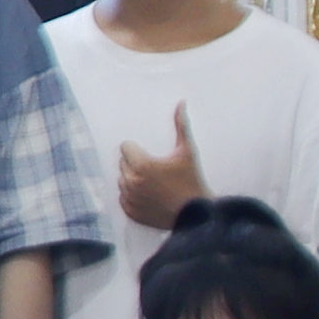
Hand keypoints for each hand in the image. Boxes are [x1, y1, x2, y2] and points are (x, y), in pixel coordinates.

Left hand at [110, 105, 205, 228]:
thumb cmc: (192, 181)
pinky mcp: (130, 212)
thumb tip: (181, 103)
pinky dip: (132, 195)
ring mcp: (129, 199)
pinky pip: (123, 198)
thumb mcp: (187, 151)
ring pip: (122, 180)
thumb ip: (181, 126)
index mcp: (142, 165)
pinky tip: (149, 196)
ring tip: (153, 183)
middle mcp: (131, 182)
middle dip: (136, 164)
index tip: (151, 156)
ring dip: (133, 179)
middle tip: (156, 170)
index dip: (138, 150)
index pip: (125, 147)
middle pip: (123, 163)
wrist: (196, 215)